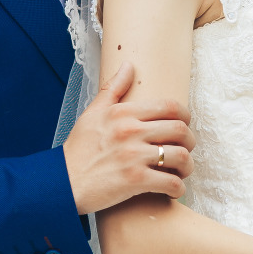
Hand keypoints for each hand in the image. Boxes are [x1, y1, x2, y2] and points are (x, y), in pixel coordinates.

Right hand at [63, 62, 194, 214]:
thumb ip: (113, 89)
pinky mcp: (135, 181)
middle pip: (180, 130)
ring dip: (188, 165)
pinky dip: (178, 187)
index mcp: (123, 113)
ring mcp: (133, 156)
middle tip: (186, 148)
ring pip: (180, 156)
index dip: (185, 115)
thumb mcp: (93, 113)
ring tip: (182, 170)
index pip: (169, 106)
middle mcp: (131, 131)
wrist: (62, 183)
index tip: (185, 124)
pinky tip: (174, 188)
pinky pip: (171, 182)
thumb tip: (128, 64)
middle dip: (190, 141)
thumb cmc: (78, 149)